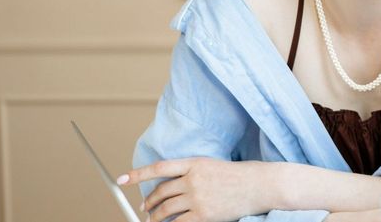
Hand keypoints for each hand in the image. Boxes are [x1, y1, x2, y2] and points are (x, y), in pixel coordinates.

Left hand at [118, 157, 270, 221]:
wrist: (259, 185)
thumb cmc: (238, 176)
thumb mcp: (212, 167)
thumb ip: (191, 174)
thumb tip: (171, 188)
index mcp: (195, 163)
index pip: (160, 168)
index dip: (138, 174)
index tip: (122, 180)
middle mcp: (193, 180)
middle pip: (161, 192)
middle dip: (149, 202)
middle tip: (145, 208)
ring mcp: (198, 198)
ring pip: (166, 210)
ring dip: (155, 216)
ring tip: (152, 219)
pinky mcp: (204, 215)